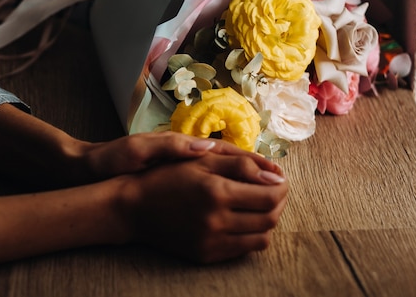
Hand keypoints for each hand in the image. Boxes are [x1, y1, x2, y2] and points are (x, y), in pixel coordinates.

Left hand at [84, 131, 282, 179]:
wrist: (92, 169)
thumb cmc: (113, 158)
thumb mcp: (138, 149)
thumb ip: (171, 146)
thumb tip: (206, 147)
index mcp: (183, 146)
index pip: (227, 151)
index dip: (253, 161)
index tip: (275, 172)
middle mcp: (188, 155)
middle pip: (232, 162)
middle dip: (259, 172)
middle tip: (283, 187)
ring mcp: (183, 168)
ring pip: (225, 174)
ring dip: (248, 183)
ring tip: (272, 195)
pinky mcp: (177, 181)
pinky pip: (210, 186)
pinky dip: (228, 192)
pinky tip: (240, 204)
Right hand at [115, 152, 288, 262]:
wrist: (133, 208)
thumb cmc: (166, 176)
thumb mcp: (200, 160)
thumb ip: (240, 164)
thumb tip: (275, 174)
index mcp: (216, 191)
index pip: (270, 195)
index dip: (282, 186)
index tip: (278, 178)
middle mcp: (216, 220)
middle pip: (270, 218)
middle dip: (278, 202)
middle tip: (272, 190)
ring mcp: (211, 242)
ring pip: (261, 237)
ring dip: (268, 220)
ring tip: (258, 204)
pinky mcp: (206, 255)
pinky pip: (244, 250)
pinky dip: (251, 235)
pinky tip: (242, 219)